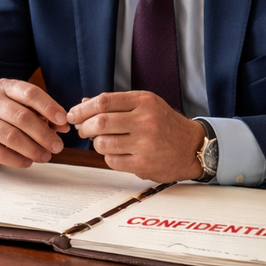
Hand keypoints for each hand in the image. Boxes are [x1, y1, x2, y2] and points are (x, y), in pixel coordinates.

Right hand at [0, 78, 69, 167]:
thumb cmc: (3, 119)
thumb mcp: (22, 110)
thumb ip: (44, 116)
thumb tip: (63, 126)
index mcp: (5, 87)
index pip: (30, 93)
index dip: (49, 107)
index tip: (63, 121)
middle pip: (22, 116)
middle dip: (44, 134)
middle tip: (57, 146)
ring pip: (11, 136)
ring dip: (32, 149)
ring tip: (45, 157)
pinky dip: (17, 160)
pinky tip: (27, 162)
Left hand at [67, 91, 204, 182]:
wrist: (192, 147)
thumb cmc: (166, 124)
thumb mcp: (146, 105)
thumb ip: (117, 103)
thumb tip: (83, 103)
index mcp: (144, 101)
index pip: (104, 101)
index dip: (83, 109)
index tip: (73, 115)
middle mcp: (145, 121)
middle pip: (100, 122)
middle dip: (84, 127)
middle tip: (82, 130)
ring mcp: (145, 144)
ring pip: (103, 144)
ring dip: (97, 144)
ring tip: (104, 142)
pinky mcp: (144, 164)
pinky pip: (112, 161)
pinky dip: (109, 157)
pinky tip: (119, 153)